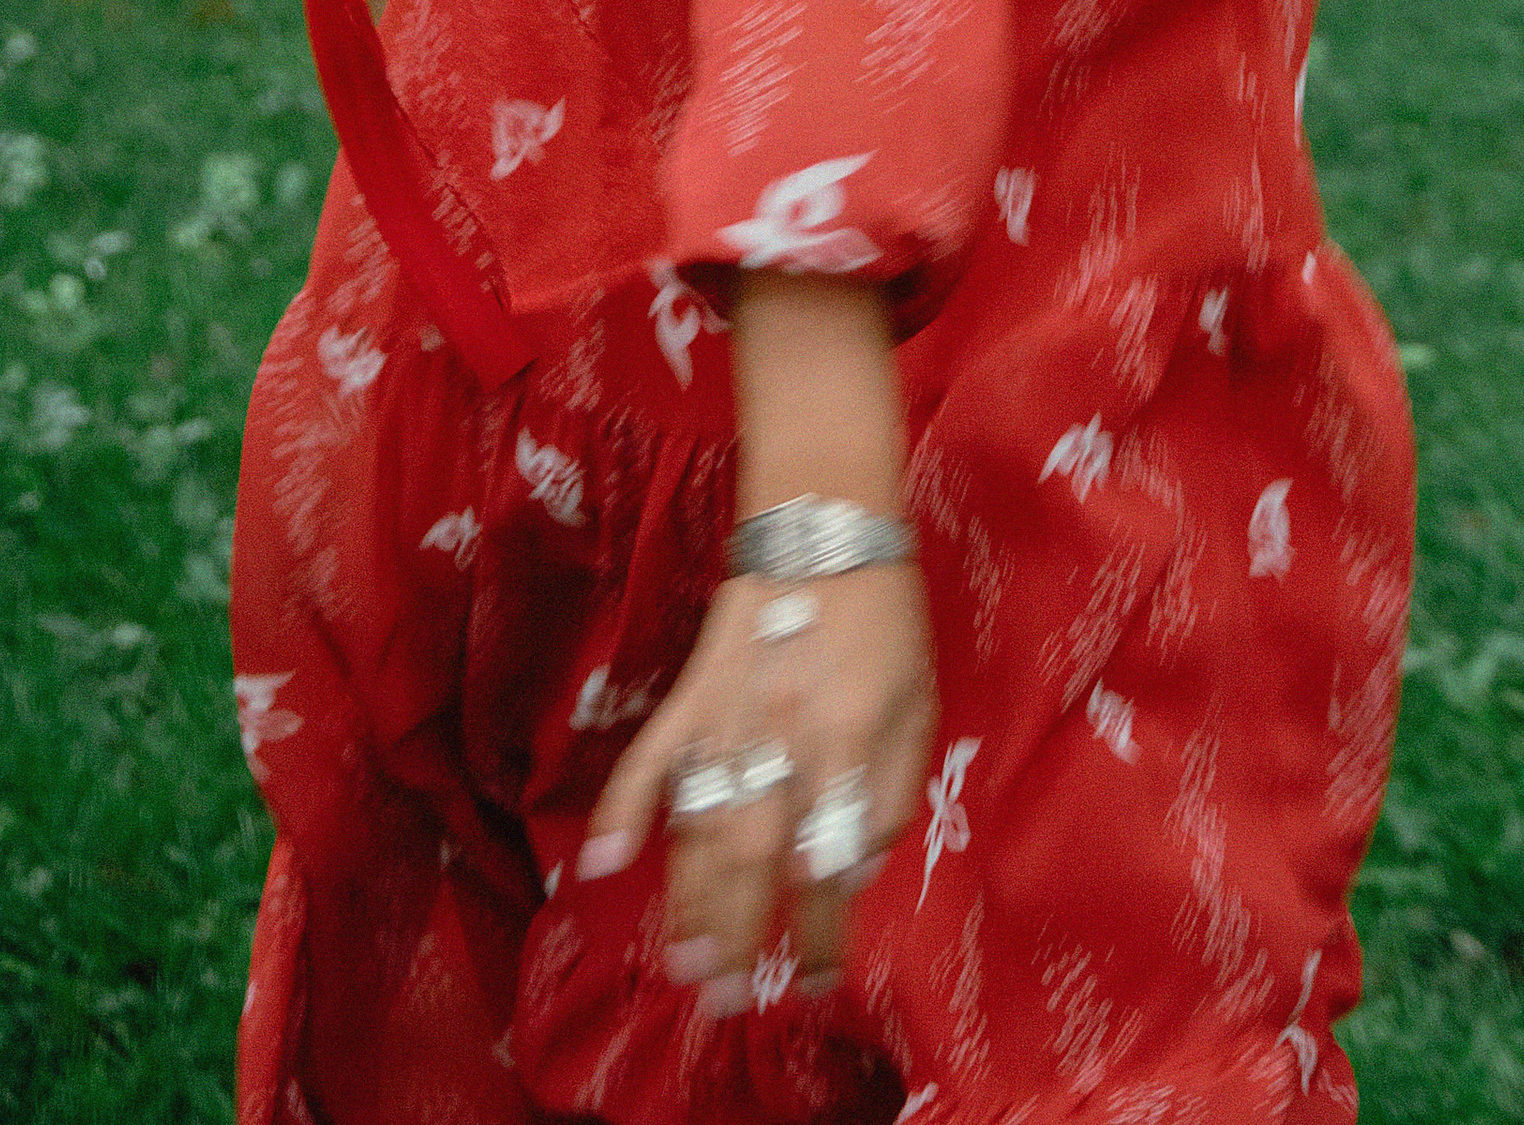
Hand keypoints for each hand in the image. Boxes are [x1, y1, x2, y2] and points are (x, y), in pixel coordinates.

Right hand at [578, 552, 933, 1004]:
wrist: (827, 522)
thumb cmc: (886, 617)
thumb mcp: (920, 701)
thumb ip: (896, 787)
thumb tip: (856, 864)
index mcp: (849, 745)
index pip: (830, 861)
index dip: (822, 930)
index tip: (814, 981)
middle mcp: (785, 739)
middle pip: (755, 859)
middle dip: (741, 937)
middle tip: (725, 1002)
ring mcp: (729, 716)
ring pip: (701, 824)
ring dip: (688, 900)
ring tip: (682, 965)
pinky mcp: (691, 690)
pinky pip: (650, 755)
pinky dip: (624, 806)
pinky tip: (603, 860)